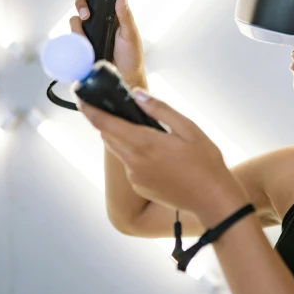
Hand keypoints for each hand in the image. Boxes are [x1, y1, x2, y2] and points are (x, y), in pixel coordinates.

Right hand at [70, 0, 146, 87]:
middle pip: (83, 0)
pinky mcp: (81, 44)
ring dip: (77, 21)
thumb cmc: (132, 57)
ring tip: (85, 32)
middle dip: (80, 1)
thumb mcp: (130, 34)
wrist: (124, 79)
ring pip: (75, 17)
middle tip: (87, 13)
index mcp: (114, 14)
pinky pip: (72, 35)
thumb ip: (125, 14)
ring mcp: (89, 32)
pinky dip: (75, 36)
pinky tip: (83, 42)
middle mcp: (99, 20)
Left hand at [76, 87, 242, 220]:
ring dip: (122, 136)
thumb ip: (160, 110)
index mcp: (144, 143)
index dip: (89, 109)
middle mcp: (134, 161)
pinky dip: (136, 154)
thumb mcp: (188, 128)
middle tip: (118, 107)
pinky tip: (160, 155)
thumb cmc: (205, 162)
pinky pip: (130, 165)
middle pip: (107, 135)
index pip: (105, 123)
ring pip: (119, 150)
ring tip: (146, 130)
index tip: (81, 97)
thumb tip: (137, 94)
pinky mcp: (140, 187)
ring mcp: (135, 176)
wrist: (212, 199)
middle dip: (107, 120)